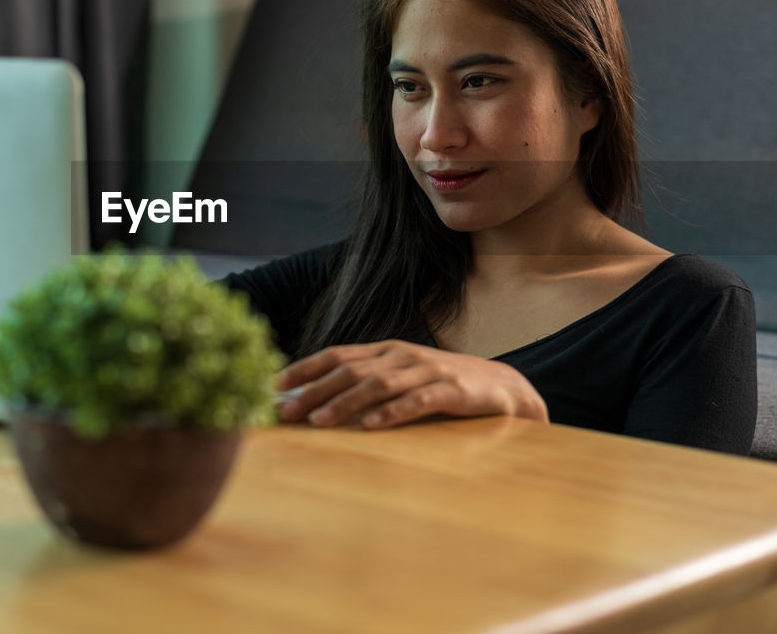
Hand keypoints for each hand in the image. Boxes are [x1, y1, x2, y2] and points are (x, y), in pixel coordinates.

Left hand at [274, 341, 548, 428]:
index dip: (305, 368)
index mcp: (386, 350)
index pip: (337, 355)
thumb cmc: (440, 385)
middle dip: (315, 391)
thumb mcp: (401, 377)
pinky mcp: (452, 391)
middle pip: (351, 370)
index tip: (275, 386)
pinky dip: (392, 413)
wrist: (502, 385)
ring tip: (319, 421)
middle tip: (286, 412)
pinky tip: (370, 426)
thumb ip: (366, 384)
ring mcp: (428, 371)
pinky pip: (417, 402)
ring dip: (345, 403)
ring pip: (378, 385)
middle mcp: (402, 356)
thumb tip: (316, 403)